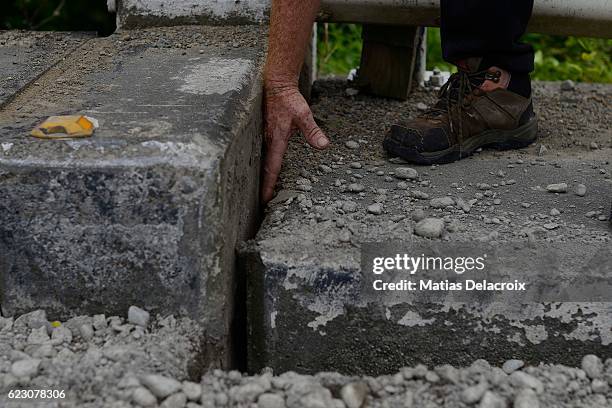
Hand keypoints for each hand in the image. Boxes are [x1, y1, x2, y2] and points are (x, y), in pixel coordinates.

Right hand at [262, 84, 328, 202]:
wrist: (275, 83)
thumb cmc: (289, 99)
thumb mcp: (304, 114)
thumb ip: (312, 131)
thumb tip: (323, 145)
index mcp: (276, 139)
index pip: (271, 167)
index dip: (268, 185)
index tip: (265, 199)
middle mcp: (266, 141)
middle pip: (262, 169)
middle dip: (261, 187)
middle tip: (260, 204)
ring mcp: (262, 137)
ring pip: (259, 162)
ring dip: (259, 177)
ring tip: (258, 193)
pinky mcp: (262, 133)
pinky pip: (259, 153)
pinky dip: (260, 165)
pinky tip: (260, 172)